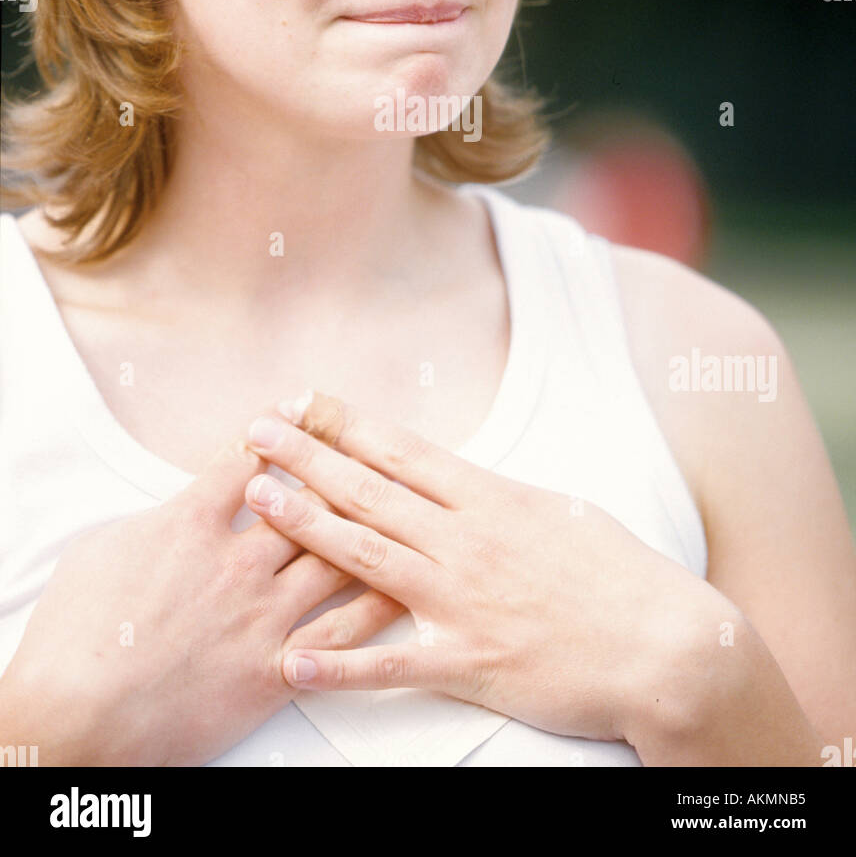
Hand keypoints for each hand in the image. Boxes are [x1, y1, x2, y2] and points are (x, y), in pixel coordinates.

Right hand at [0, 437, 402, 765]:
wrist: (79, 717)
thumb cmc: (74, 634)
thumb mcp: (100, 549)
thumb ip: (151, 520)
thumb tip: (172, 510)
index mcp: (190, 523)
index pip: (247, 460)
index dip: (275, 431)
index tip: (296, 411)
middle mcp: (237, 562)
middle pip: (308, 502)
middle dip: (338, 473)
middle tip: (365, 452)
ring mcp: (261, 616)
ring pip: (336, 558)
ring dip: (368, 533)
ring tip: (398, 513)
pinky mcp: (274, 671)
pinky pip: (340, 634)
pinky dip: (374, 610)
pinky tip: (397, 592)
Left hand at [244, 391, 717, 742]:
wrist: (668, 648)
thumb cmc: (623, 577)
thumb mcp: (564, 512)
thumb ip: (501, 498)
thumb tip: (464, 480)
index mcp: (492, 498)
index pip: (402, 451)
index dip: (345, 424)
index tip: (303, 401)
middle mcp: (468, 540)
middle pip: (370, 490)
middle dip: (307, 456)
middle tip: (256, 432)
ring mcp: (463, 600)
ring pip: (367, 555)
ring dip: (306, 525)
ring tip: (258, 501)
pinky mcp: (469, 661)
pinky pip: (392, 664)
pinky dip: (339, 666)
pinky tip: (292, 661)